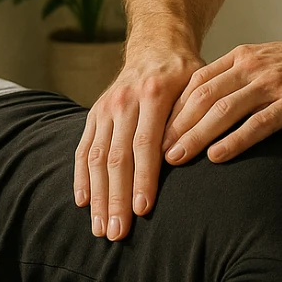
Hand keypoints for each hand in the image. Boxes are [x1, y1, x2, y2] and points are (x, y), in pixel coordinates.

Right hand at [73, 48, 204, 239]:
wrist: (157, 47)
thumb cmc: (186, 73)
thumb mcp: (200, 85)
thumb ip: (193, 116)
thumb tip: (187, 155)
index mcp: (153, 94)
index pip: (145, 144)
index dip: (143, 178)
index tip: (143, 210)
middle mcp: (124, 101)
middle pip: (117, 158)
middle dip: (115, 199)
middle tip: (117, 234)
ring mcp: (105, 108)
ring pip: (98, 158)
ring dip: (97, 196)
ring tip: (100, 229)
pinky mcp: (94, 115)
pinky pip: (84, 149)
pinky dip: (82, 177)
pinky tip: (82, 202)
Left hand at [161, 30, 281, 165]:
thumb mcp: (267, 59)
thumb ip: (239, 76)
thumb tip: (208, 101)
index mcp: (243, 57)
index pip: (196, 82)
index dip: (172, 108)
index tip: (154, 131)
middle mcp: (252, 68)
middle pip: (202, 97)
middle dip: (174, 126)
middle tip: (154, 152)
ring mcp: (272, 85)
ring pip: (223, 111)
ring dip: (195, 136)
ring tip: (175, 159)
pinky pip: (257, 124)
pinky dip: (234, 141)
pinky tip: (217, 158)